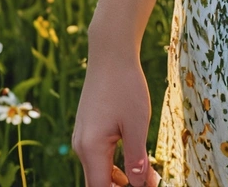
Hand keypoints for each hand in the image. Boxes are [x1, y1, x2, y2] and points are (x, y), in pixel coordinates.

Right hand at [71, 49, 161, 186]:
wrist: (111, 53)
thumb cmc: (126, 86)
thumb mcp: (137, 124)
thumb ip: (138, 159)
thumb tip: (143, 185)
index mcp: (91, 149)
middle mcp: (81, 146)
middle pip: (98, 182)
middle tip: (146, 184)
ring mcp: (82, 137)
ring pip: (98, 170)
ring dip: (117, 180)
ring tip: (144, 179)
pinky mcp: (87, 128)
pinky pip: (98, 156)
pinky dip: (113, 165)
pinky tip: (132, 163)